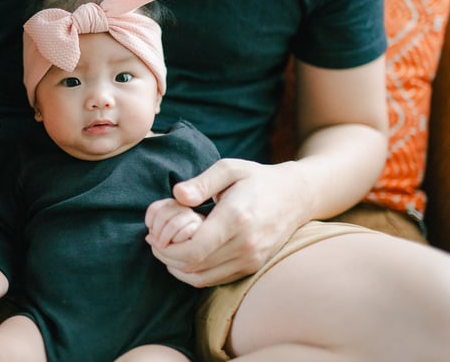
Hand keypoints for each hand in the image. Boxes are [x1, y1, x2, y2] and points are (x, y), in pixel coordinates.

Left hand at [146, 158, 311, 286]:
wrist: (296, 196)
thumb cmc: (257, 178)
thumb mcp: (229, 169)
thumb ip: (201, 182)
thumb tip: (177, 195)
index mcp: (236, 218)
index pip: (194, 249)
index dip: (166, 249)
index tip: (153, 236)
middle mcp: (245, 244)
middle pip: (193, 266)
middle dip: (166, 257)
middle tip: (153, 242)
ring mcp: (251, 259)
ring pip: (201, 278)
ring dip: (177, 267)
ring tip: (166, 248)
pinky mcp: (252, 267)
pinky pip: (214, 279)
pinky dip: (193, 272)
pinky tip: (184, 255)